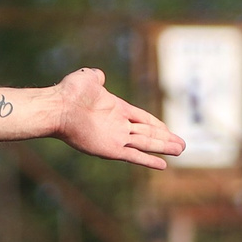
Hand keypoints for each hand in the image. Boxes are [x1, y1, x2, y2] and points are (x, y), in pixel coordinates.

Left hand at [51, 68, 184, 169]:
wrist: (59, 107)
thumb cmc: (71, 92)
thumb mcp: (88, 78)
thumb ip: (96, 77)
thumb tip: (98, 75)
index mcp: (117, 109)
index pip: (142, 118)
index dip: (156, 124)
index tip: (168, 130)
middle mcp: (118, 125)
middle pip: (148, 133)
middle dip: (165, 139)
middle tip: (182, 145)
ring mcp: (115, 138)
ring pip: (146, 144)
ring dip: (163, 148)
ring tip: (180, 151)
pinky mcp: (110, 149)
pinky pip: (134, 156)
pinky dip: (148, 161)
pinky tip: (162, 165)